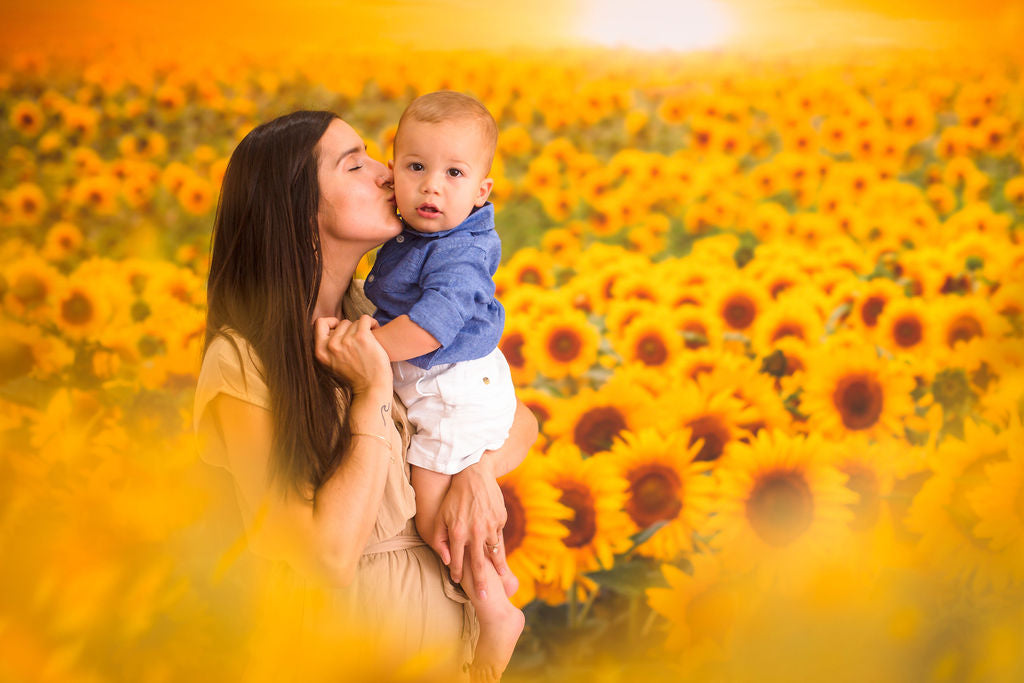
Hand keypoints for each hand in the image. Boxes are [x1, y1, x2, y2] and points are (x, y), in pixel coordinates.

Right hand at [313, 315, 391, 394]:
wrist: (372, 388)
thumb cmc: (355, 377)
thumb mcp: (332, 364)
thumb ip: (328, 348)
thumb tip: (330, 327)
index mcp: (321, 352)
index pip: (319, 323)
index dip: (330, 323)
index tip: (340, 328)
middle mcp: (331, 346)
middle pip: (342, 323)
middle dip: (352, 330)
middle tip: (359, 340)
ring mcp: (346, 341)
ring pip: (354, 322)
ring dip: (363, 328)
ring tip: (368, 340)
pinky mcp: (362, 337)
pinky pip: (365, 319)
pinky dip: (372, 322)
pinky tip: (375, 330)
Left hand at [432, 459, 509, 594]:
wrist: (475, 474)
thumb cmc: (455, 496)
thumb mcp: (441, 515)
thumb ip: (439, 538)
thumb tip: (444, 559)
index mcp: (458, 532)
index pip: (456, 560)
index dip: (457, 573)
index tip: (458, 583)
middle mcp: (475, 531)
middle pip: (479, 564)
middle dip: (481, 583)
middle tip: (485, 598)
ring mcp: (490, 526)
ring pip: (494, 552)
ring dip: (497, 568)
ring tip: (502, 581)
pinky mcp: (500, 519)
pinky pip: (499, 537)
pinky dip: (499, 547)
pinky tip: (501, 558)